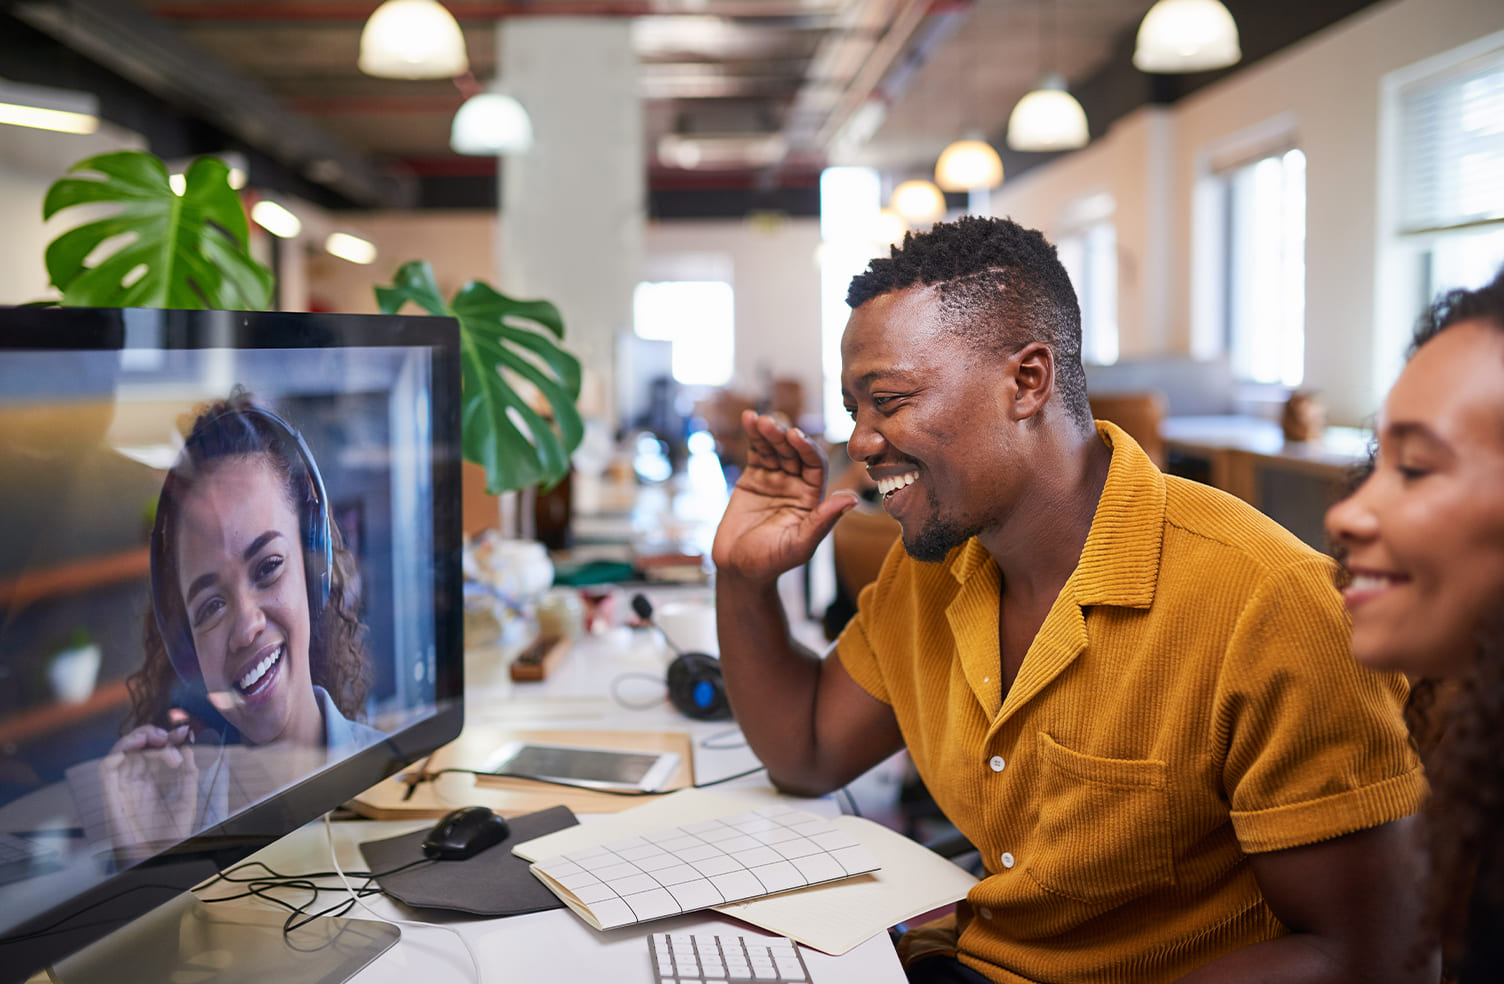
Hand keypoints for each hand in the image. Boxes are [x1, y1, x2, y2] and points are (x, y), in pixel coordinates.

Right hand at [99, 722, 199, 853]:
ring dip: (138, 738)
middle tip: (171, 738)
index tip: (185, 732)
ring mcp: (122, 786)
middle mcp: (135, 781)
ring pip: (121, 751)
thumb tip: (188, 747)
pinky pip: (106, 768)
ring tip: (158, 739)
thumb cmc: (169, 835)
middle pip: (137, 746)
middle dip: (154, 734)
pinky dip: (118, 752)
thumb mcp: (187, 800)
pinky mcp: (111, 794)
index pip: (154, 750)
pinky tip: (137, 747)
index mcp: (151, 781)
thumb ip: (188, 774)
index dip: (168, 738)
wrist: (157, 858)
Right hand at [712, 410, 857, 582]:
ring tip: (758, 420)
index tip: (795, 436)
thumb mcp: (800, 545)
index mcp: (812, 498)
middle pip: (794, 452)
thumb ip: (823, 521)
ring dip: (768, 432)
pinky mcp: (753, 478)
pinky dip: (753, 435)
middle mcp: (797, 485)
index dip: (807, 449)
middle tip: (773, 424)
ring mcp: (775, 479)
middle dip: (784, 437)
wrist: (738, 569)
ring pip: (775, 449)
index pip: (814, 465)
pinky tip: (748, 419)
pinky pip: (756, 452)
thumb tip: (852, 498)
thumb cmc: (771, 562)